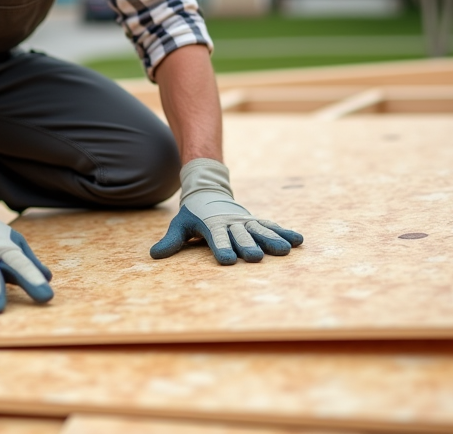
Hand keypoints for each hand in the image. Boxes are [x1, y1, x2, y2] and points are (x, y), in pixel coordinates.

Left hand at [149, 158, 302, 264]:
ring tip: (285, 251)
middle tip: (256, 258)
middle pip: (240, 236)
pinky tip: (299, 241)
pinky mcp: (255, 221)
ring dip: (272, 240)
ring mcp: (245, 221)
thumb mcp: (180, 225)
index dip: (221, 248)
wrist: (208, 191)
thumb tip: (154, 254)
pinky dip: (285, 232)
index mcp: (212, 225)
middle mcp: (231, 223)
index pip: (216, 238)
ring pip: (260, 230)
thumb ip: (171, 241)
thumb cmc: (193, 214)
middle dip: (248, 246)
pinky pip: (271, 226)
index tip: (226, 260)